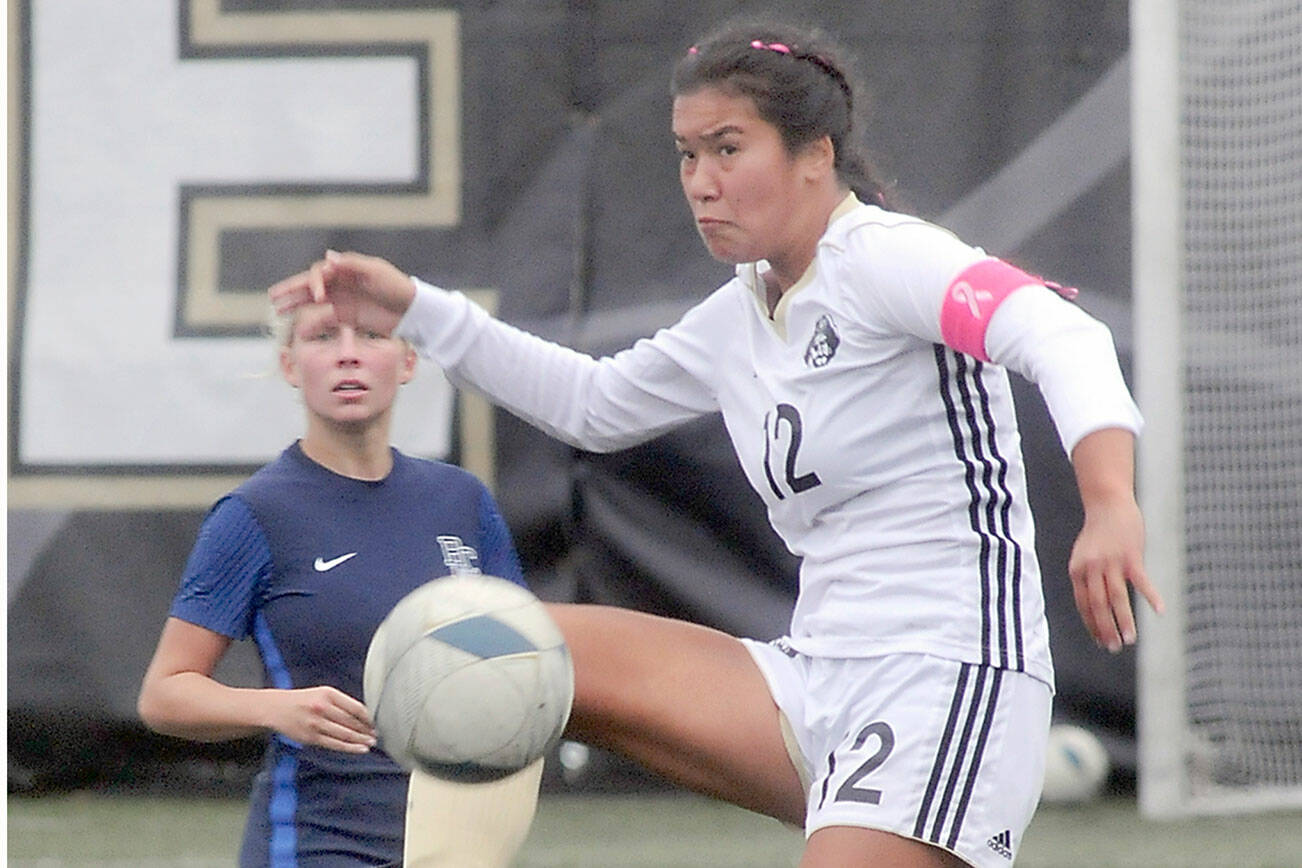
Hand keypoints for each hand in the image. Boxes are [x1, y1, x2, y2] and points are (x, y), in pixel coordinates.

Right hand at [262, 685, 376, 752]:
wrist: (276, 707)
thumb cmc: (303, 700)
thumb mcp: (323, 693)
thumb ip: (341, 703)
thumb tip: (363, 715)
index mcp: (329, 694)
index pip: (355, 707)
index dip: (368, 717)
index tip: (377, 722)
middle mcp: (323, 708)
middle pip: (351, 722)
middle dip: (366, 730)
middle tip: (377, 735)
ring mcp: (316, 724)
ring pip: (344, 734)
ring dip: (361, 740)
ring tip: (371, 743)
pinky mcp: (311, 737)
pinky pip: (334, 744)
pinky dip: (349, 748)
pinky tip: (360, 749)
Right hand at [268, 250, 415, 333]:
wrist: (412, 311)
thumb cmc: (396, 288)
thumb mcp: (376, 273)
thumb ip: (352, 265)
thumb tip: (328, 257)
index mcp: (346, 269)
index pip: (320, 272)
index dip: (315, 282)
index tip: (318, 296)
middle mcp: (341, 282)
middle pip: (310, 284)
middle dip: (291, 290)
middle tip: (274, 297)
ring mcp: (342, 298)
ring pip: (312, 300)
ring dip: (294, 303)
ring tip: (277, 309)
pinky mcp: (346, 315)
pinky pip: (322, 315)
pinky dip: (309, 317)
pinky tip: (296, 323)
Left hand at [1067, 494, 1164, 652]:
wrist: (1107, 504)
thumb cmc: (1098, 533)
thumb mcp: (1084, 555)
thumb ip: (1088, 577)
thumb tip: (1094, 605)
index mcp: (1077, 570)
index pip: (1083, 604)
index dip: (1091, 624)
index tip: (1099, 641)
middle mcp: (1091, 568)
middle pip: (1098, 605)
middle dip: (1105, 629)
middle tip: (1113, 648)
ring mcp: (1111, 562)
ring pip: (1116, 598)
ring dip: (1123, 621)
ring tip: (1129, 640)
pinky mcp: (1130, 556)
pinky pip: (1141, 581)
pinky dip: (1151, 597)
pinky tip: (1160, 611)